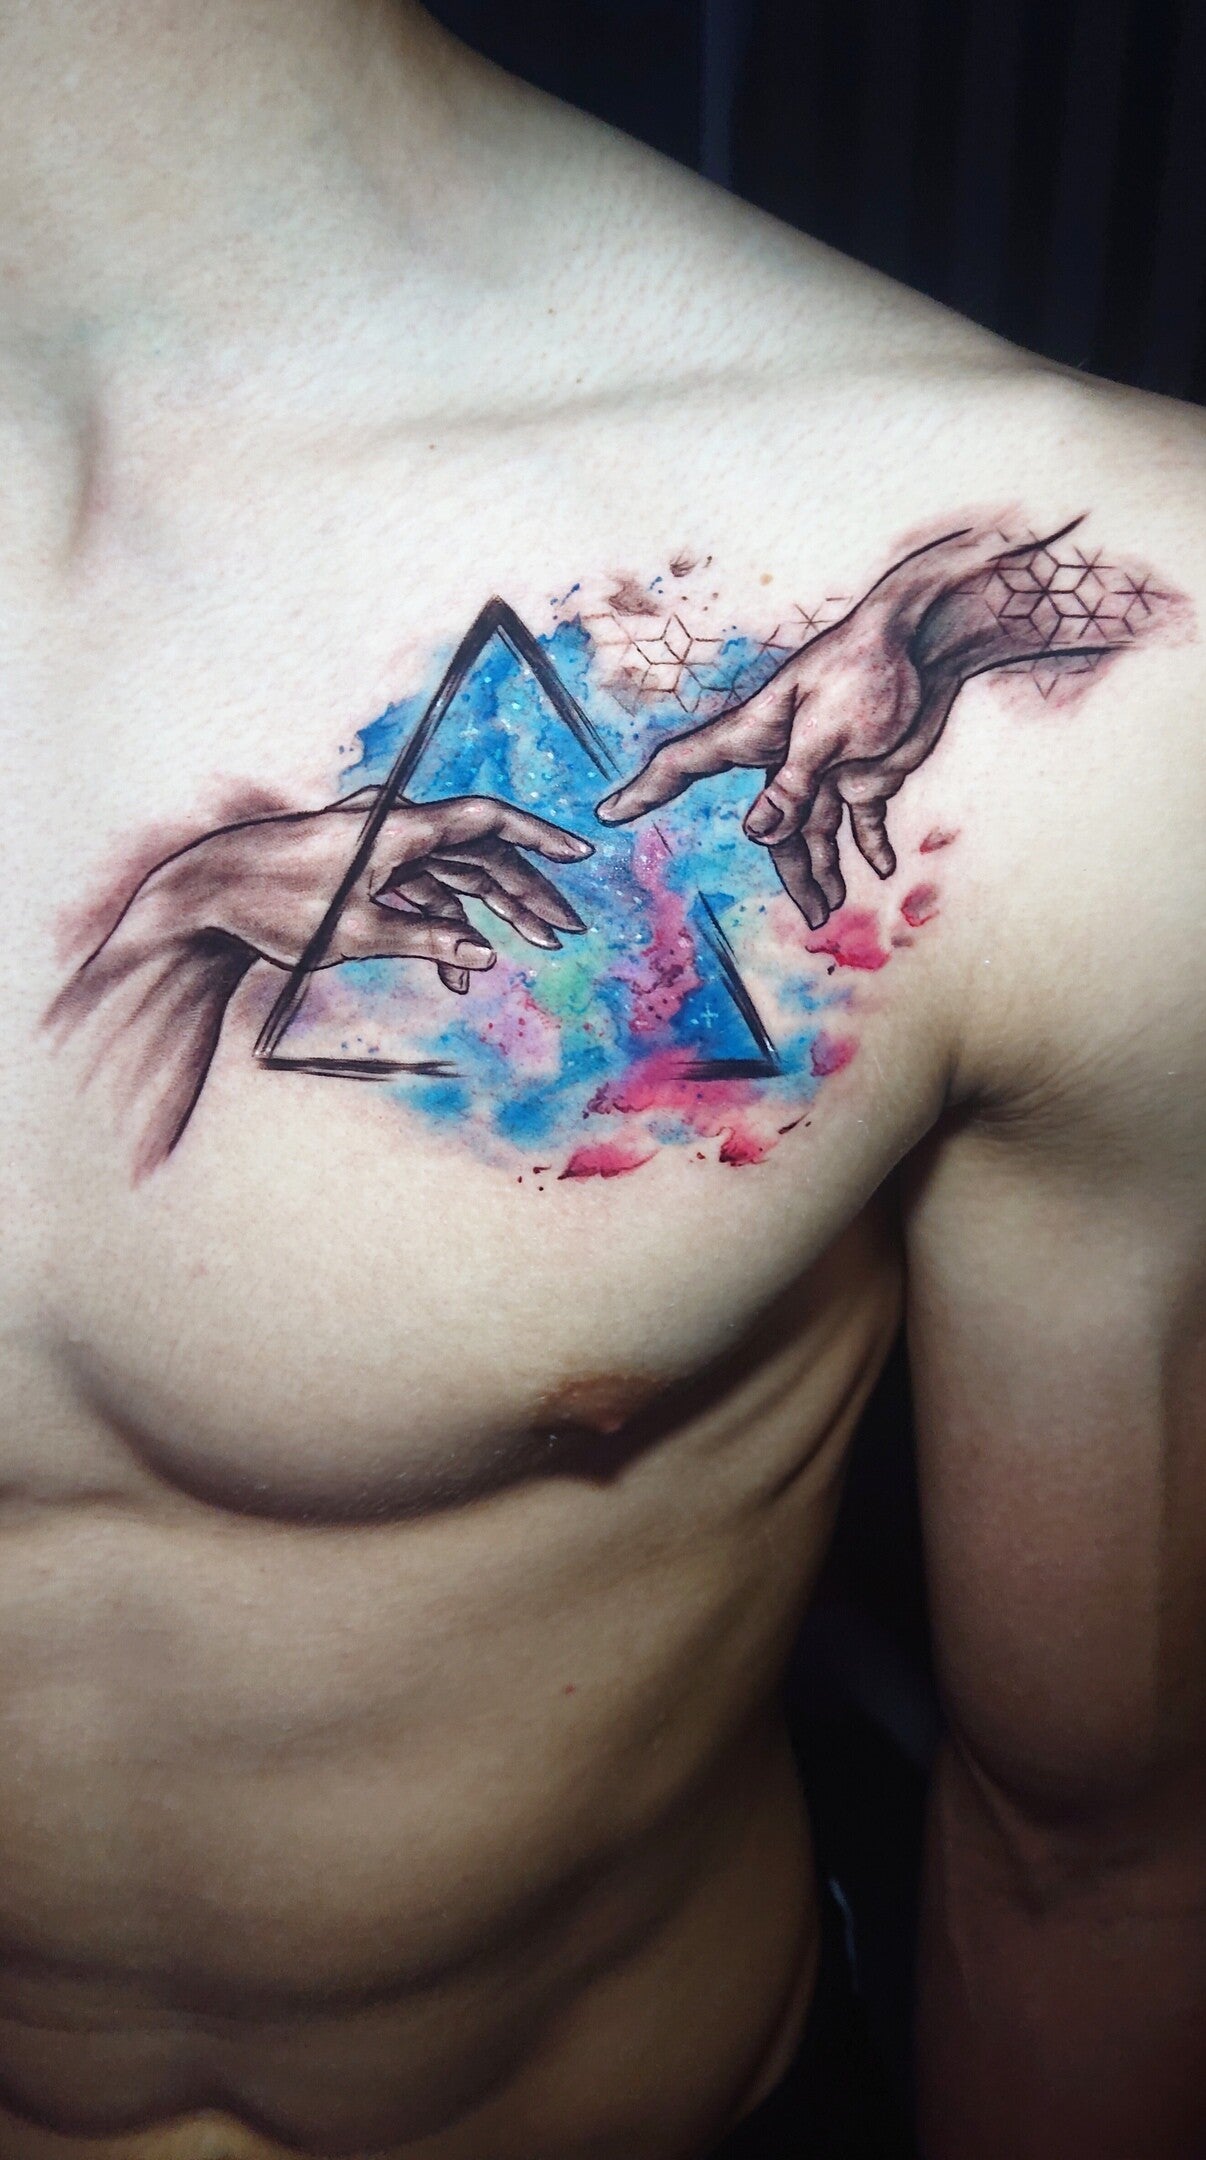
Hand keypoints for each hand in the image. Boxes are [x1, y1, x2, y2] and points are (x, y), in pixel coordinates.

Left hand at [159, 788, 593, 992]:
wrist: (207, 896)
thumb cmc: (275, 907)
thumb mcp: (356, 934)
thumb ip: (426, 944)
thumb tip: (484, 957)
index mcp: (400, 827)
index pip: (488, 820)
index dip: (540, 838)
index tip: (581, 854)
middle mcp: (396, 828)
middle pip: (480, 854)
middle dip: (526, 894)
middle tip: (566, 930)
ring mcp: (381, 848)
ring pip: (455, 876)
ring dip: (488, 916)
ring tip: (531, 951)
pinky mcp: (367, 869)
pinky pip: (421, 893)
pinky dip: (441, 926)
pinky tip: (460, 972)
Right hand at [596, 528, 995, 927]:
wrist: (930, 642)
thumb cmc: (869, 672)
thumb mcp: (827, 733)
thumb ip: (793, 787)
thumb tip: (755, 835)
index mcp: (759, 733)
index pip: (688, 763)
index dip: (646, 790)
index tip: (608, 814)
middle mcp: (785, 756)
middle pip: (774, 826)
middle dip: (792, 873)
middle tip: (813, 918)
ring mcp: (825, 765)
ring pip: (816, 830)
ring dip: (827, 869)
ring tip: (833, 909)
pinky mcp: (864, 767)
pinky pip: (860, 818)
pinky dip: (870, 843)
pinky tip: (882, 869)